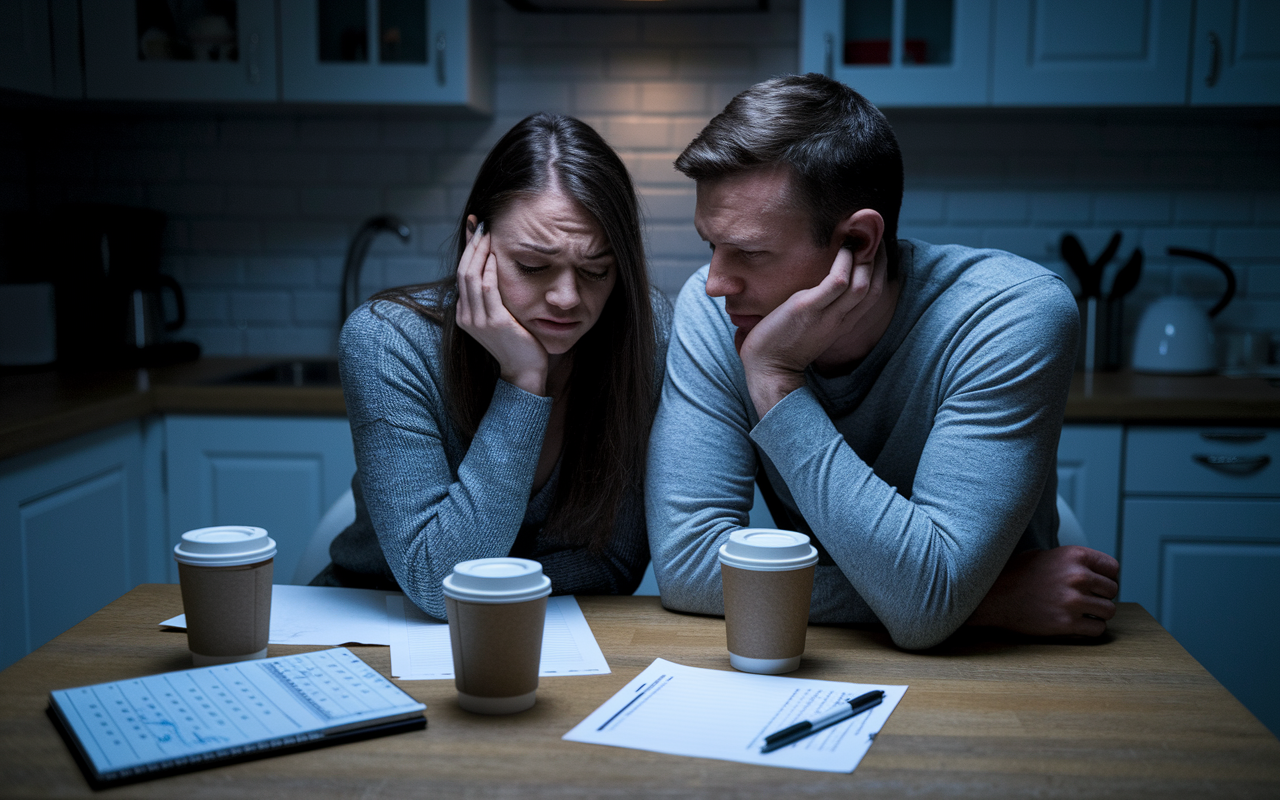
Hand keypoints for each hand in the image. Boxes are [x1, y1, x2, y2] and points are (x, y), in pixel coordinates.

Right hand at [455, 219, 549, 394]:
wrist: (525, 372)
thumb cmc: (517, 344)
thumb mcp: (499, 318)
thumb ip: (493, 299)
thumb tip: (494, 272)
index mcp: (464, 314)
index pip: (462, 274)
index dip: (468, 250)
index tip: (475, 229)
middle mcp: (466, 316)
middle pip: (463, 271)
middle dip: (471, 244)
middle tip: (480, 223)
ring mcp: (478, 320)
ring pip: (472, 276)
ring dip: (480, 251)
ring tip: (488, 233)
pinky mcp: (494, 322)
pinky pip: (488, 289)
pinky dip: (490, 269)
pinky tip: (496, 255)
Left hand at [739, 243, 886, 418]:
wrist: (767, 370)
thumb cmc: (781, 346)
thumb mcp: (809, 325)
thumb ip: (818, 310)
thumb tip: (814, 291)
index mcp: (842, 323)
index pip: (872, 294)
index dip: (879, 270)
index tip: (876, 249)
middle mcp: (841, 319)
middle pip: (873, 286)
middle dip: (879, 259)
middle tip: (876, 234)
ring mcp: (827, 315)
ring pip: (862, 283)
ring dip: (866, 257)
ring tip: (861, 235)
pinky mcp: (809, 309)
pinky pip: (837, 282)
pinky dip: (844, 263)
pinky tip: (843, 248)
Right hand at [967, 546, 1119, 636]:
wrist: (991, 597)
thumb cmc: (1015, 575)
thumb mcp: (1044, 555)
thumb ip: (1071, 561)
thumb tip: (1094, 570)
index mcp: (1074, 555)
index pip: (1113, 568)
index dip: (1106, 577)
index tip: (1096, 584)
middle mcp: (1077, 576)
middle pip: (1112, 590)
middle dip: (1101, 596)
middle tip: (1085, 599)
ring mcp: (1073, 601)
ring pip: (1108, 611)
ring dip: (1097, 613)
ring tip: (1081, 613)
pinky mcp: (1066, 624)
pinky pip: (1097, 629)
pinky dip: (1090, 629)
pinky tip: (1076, 624)